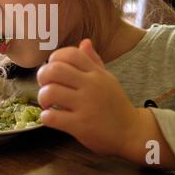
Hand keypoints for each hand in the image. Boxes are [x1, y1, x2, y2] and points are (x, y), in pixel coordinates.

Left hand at [37, 39, 139, 156]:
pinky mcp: (81, 125)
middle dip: (42, 76)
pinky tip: (51, 117)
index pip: (71, 54)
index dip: (55, 58)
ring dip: (42, 97)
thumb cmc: (115, 104)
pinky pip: (52, 117)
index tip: (53, 68)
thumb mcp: (107, 79)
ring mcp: (86, 105)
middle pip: (55, 70)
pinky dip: (46, 117)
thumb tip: (84, 42)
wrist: (132, 132)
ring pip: (50, 92)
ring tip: (47, 103)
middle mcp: (91, 86)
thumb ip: (93, 61)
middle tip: (45, 85)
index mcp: (96, 73)